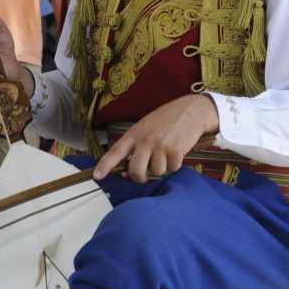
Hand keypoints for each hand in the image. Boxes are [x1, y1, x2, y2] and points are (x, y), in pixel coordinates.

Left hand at [93, 94, 219, 182]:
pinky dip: (176, 164)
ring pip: (156, 172)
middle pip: (135, 170)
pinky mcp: (175, 150)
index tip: (97, 176)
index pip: (116, 151)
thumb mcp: (147, 126)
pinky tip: (177, 151)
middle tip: (145, 176)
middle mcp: (145, 139)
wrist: (191, 110)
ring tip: (167, 152)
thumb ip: (136, 146)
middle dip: (140, 178)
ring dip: (163, 167)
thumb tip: (127, 171)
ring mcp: (160, 145)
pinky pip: (172, 169)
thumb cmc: (168, 119)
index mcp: (135, 133)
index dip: (105, 165)